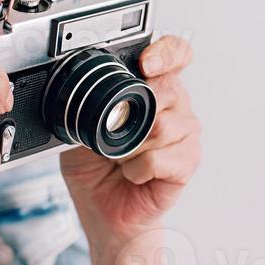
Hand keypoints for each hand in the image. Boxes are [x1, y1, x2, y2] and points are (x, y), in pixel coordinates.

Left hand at [59, 35, 201, 244]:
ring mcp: (185, 135)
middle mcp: (175, 107)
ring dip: (130, 145)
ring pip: (163, 126)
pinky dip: (136, 168)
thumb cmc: (96, 169)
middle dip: (136, 108)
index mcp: (153, 89)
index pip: (175, 55)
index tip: (146, 63)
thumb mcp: (79, 127)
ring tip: (121, 156)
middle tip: (115, 128)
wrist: (104, 211)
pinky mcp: (186, 163)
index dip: (166, 53)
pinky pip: (159, 157)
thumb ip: (86, 104)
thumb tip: (78, 89)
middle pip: (169, 88)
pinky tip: (131, 174)